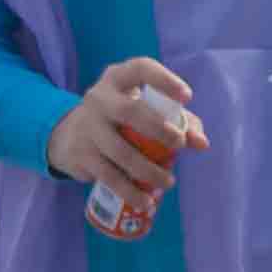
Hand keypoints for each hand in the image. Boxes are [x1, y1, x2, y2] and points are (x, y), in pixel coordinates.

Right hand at [47, 56, 204, 225]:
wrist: (69, 135)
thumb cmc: (120, 118)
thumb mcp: (143, 109)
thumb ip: (178, 121)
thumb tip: (201, 143)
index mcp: (118, 78)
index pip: (141, 69)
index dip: (165, 81)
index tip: (187, 97)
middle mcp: (99, 98)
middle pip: (130, 110)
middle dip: (159, 128)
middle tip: (179, 144)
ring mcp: (88, 126)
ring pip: (120, 150)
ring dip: (148, 170)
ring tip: (168, 182)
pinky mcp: (81, 154)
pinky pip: (108, 176)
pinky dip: (130, 191)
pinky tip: (146, 201)